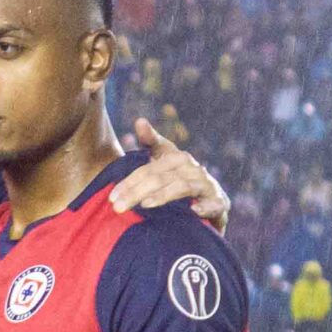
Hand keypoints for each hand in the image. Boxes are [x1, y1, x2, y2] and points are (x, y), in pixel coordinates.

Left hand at [115, 118, 228, 233]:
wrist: (212, 205)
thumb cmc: (180, 182)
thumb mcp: (164, 162)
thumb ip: (151, 143)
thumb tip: (140, 120)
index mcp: (177, 159)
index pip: (148, 168)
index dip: (130, 181)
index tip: (112, 195)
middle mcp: (192, 168)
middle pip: (161, 177)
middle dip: (137, 192)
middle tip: (118, 207)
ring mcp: (207, 185)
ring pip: (183, 187)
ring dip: (164, 196)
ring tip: (145, 204)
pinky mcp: (220, 203)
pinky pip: (214, 204)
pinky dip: (206, 207)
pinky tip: (194, 211)